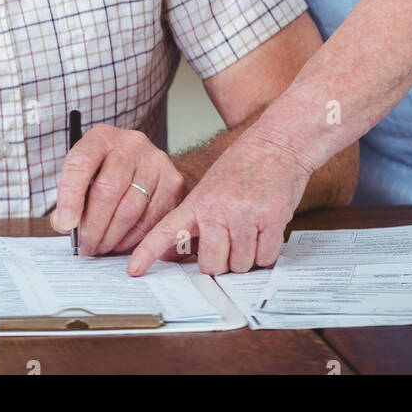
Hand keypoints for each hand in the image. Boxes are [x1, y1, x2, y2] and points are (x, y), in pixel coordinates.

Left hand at [50, 125, 186, 255]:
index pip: (80, 162)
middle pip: (107, 190)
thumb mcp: (85, 174)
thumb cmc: (108, 173)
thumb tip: (66, 225)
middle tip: (84, 247)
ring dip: (111, 237)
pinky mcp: (172, 182)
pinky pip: (150, 220)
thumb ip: (70, 198)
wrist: (147, 165)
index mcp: (101, 138)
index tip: (66, 223)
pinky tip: (120, 242)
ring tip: (100, 248)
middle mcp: (130, 144)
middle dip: (92, 226)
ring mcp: (155, 162)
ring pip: (129, 209)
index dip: (70, 195)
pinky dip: (132, 238)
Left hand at [126, 127, 311, 275]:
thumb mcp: (211, 187)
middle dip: (222, 262)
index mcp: (198, 200)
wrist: (278, 141)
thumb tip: (173, 253)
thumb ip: (194, 220)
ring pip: (240, 265)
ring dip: (247, 257)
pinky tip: (265, 229)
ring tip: (251, 229)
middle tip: (231, 242)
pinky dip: (266, 252)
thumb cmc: (245, 165)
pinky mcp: (270, 218)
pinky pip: (265, 258)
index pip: (166, 230)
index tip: (133, 270)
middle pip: (211, 265)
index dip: (148, 252)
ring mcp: (244, 213)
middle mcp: (217, 207)